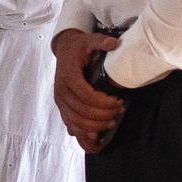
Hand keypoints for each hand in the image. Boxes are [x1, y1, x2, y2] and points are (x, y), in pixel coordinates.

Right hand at [50, 30, 126, 151]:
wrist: (64, 50)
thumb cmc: (79, 48)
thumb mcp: (89, 40)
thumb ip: (101, 41)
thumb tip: (113, 43)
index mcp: (68, 76)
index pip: (86, 96)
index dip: (104, 102)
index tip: (118, 101)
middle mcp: (61, 92)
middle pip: (82, 112)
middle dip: (103, 115)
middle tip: (120, 110)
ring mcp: (60, 102)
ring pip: (76, 123)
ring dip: (95, 127)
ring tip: (111, 122)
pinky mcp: (63, 109)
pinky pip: (71, 127)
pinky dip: (83, 136)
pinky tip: (96, 141)